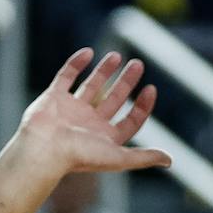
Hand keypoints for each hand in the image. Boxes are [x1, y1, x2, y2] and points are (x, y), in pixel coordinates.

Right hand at [10, 49, 171, 174]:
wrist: (43, 151)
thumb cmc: (79, 157)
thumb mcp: (118, 157)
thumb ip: (143, 157)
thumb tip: (170, 160)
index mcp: (104, 138)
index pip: (129, 121)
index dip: (142, 106)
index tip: (151, 88)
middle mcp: (88, 124)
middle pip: (112, 99)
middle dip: (126, 82)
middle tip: (138, 64)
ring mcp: (70, 110)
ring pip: (91, 86)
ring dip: (103, 71)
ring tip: (117, 55)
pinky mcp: (53, 98)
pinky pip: (65, 77)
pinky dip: (75, 64)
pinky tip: (88, 52)